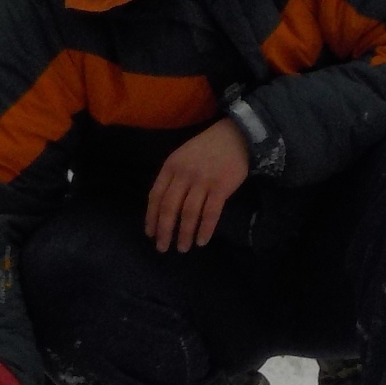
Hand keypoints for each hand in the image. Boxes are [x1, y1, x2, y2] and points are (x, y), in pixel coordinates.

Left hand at [146, 119, 249, 252]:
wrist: (235, 137)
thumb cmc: (207, 149)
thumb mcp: (182, 157)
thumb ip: (173, 178)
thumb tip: (164, 207)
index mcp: (171, 166)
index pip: (156, 196)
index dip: (152, 217)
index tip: (150, 233)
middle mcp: (184, 174)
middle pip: (170, 207)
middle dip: (164, 230)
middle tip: (162, 248)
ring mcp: (203, 181)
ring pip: (189, 213)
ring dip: (184, 233)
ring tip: (183, 248)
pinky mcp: (221, 187)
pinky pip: (211, 213)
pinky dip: (205, 229)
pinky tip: (202, 241)